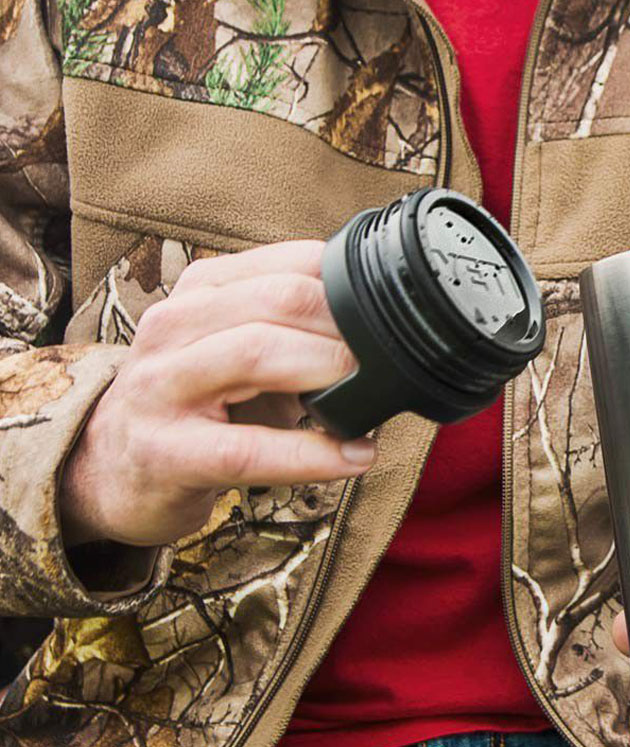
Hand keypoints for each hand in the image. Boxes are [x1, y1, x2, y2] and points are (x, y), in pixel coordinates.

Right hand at [61, 241, 373, 547]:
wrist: (113, 469)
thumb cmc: (196, 404)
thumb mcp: (238, 349)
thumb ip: (297, 331)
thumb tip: (386, 332)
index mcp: (200, 291)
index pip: (288, 264)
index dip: (349, 288)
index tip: (386, 317)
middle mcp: (174, 326)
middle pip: (278, 301)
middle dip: (343, 328)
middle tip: (384, 358)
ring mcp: (163, 387)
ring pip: (257, 354)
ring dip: (328, 372)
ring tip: (367, 395)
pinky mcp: (167, 452)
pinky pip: (250, 448)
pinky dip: (315, 454)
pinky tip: (356, 456)